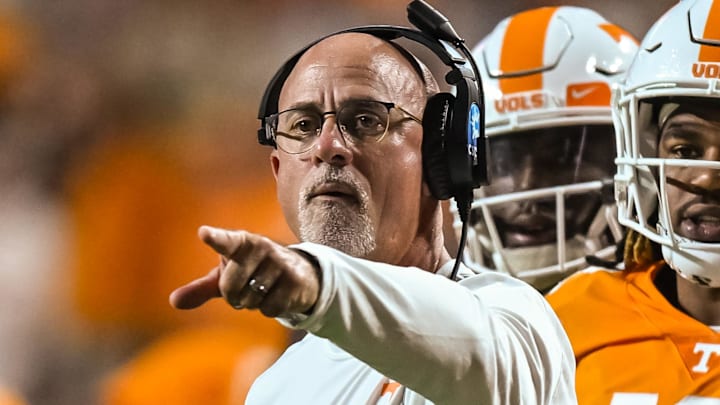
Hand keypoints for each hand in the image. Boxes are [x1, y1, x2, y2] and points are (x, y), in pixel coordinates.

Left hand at [169, 225, 320, 317]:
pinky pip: (269, 309)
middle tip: (246, 286)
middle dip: (234, 297)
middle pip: (230, 289)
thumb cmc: (253, 271)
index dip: (215, 238)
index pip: (225, 241)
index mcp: (240, 242)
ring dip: (253, 303)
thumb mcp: (226, 277)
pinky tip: (278, 295)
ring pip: (250, 301)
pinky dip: (269, 309)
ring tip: (265, 288)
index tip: (203, 233)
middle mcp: (260, 247)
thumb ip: (201, 288)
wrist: (299, 273)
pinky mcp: (294, 281)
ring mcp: (279, 263)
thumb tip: (173, 302)